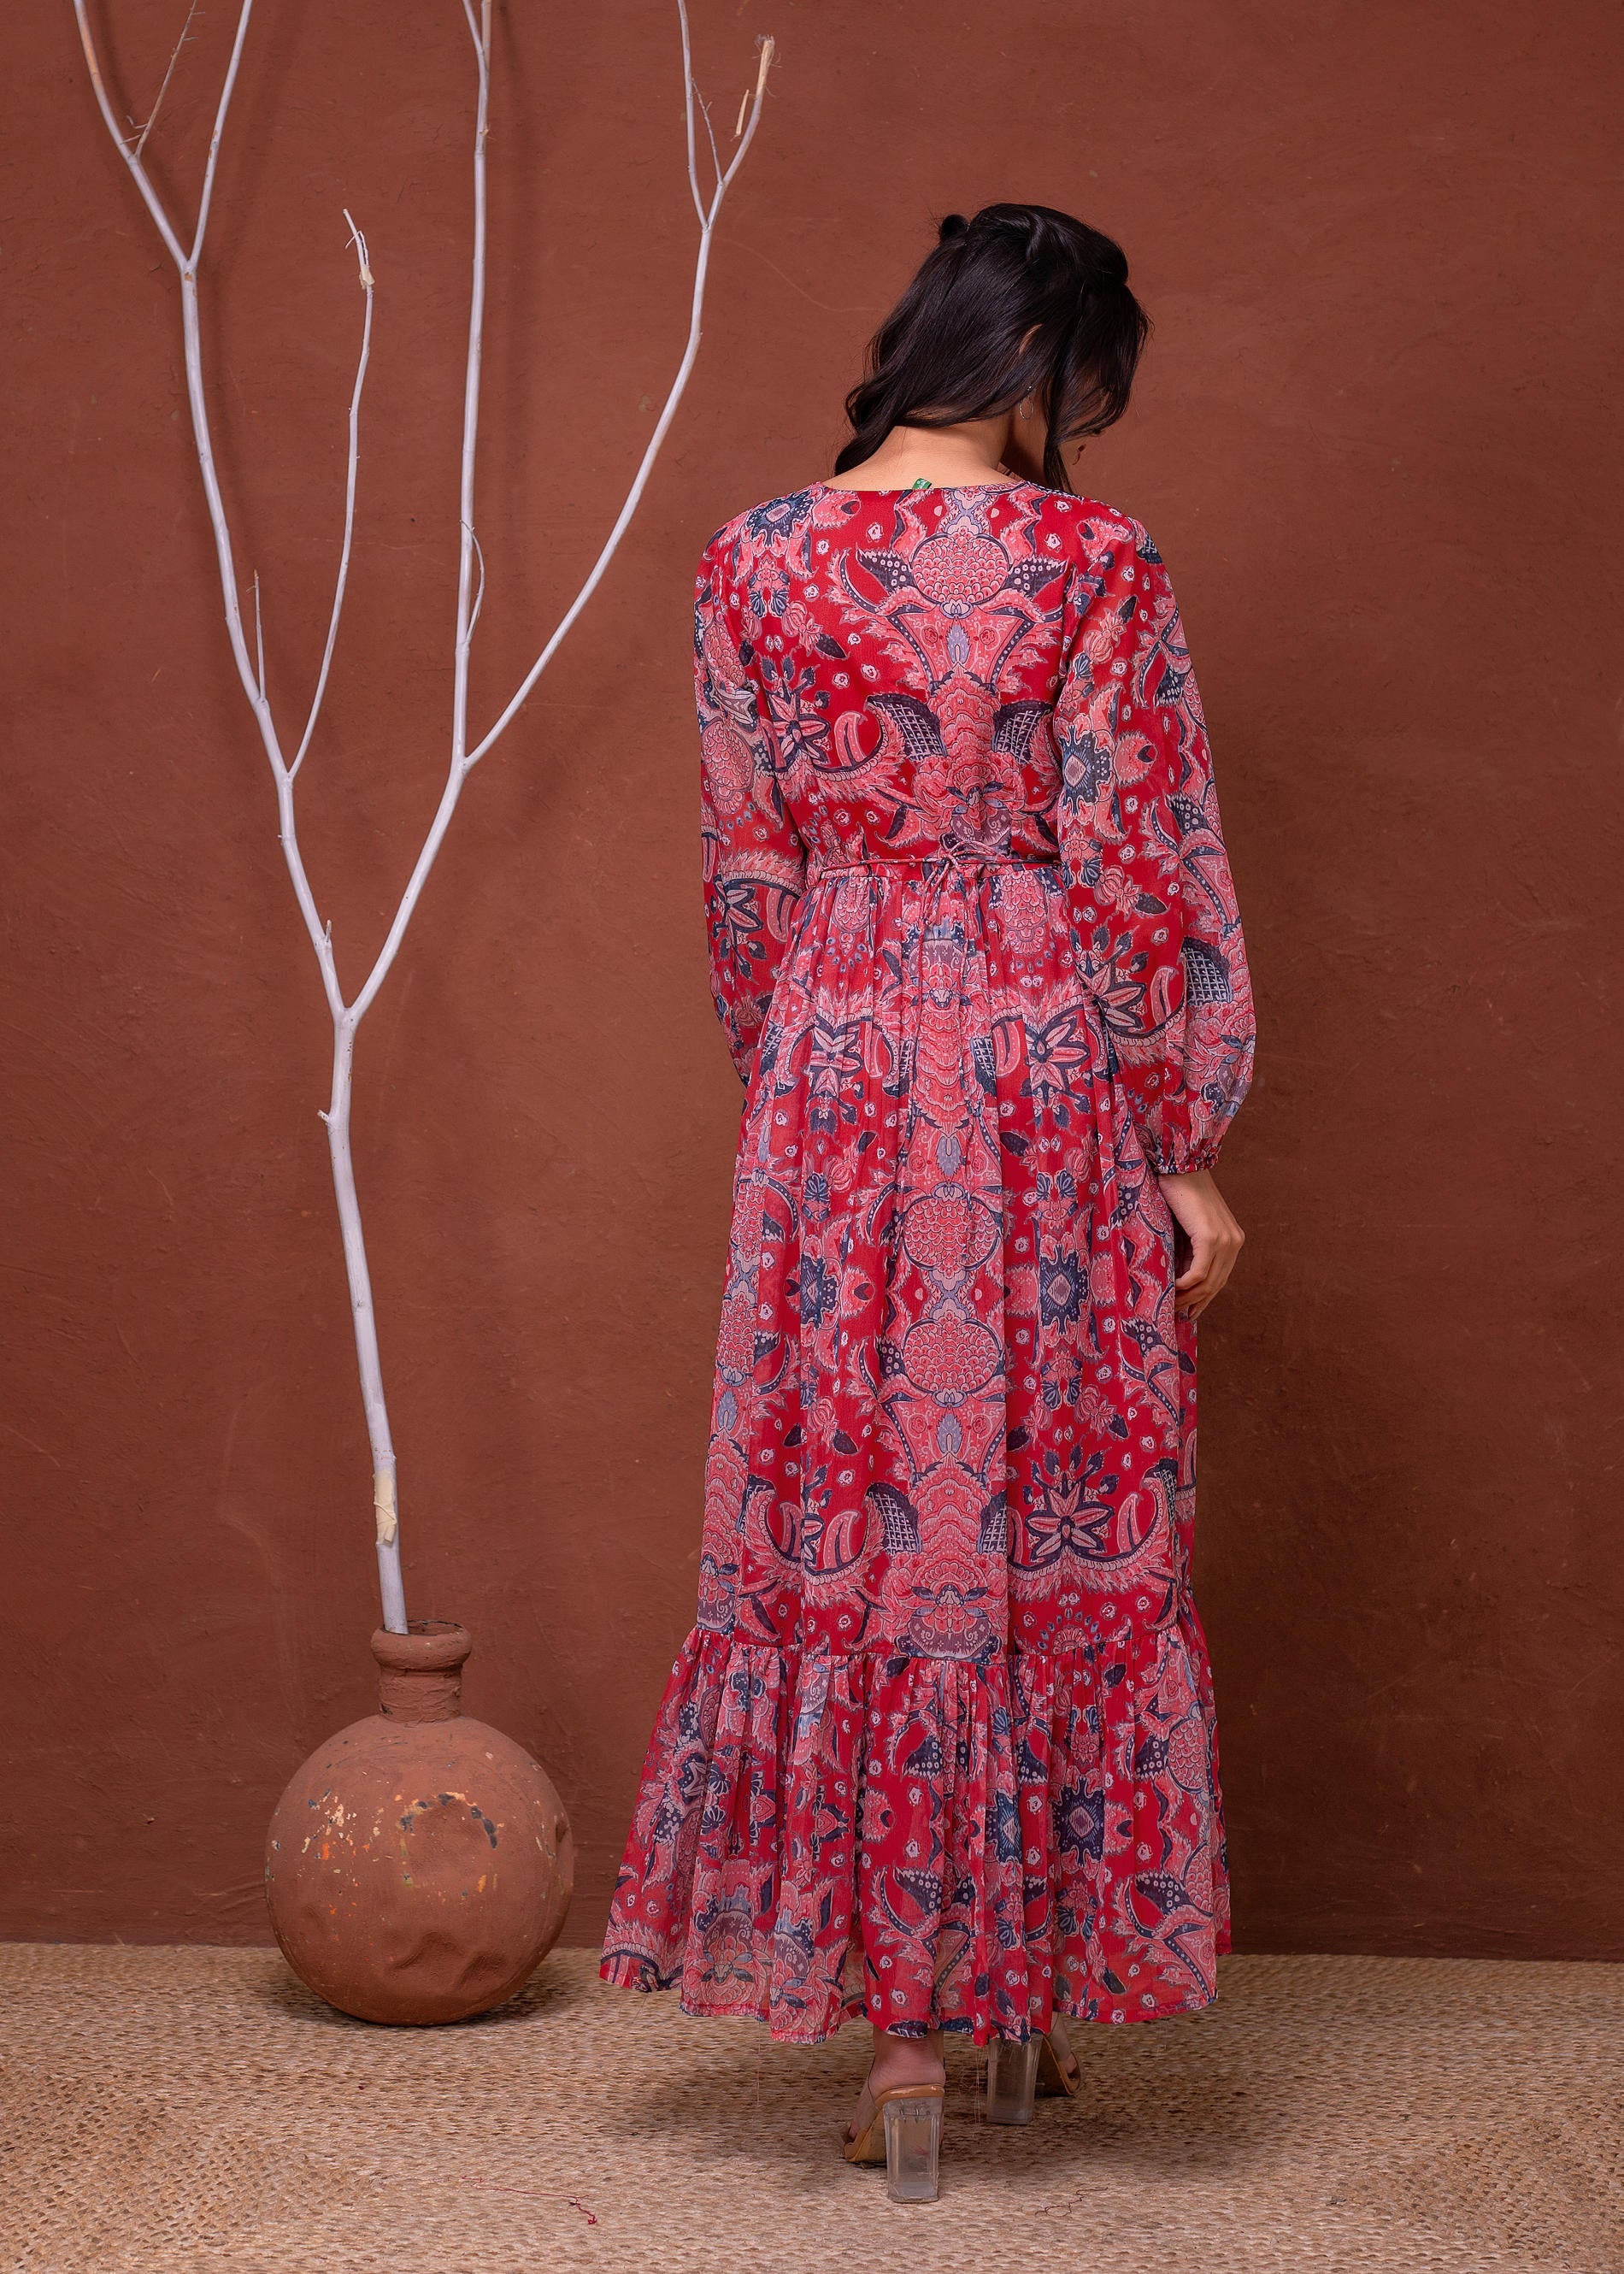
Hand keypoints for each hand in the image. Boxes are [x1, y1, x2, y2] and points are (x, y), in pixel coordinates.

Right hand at [1157, 1168, 1244, 1319]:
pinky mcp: (1210, 1237)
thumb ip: (1189, 1250)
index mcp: (1233, 1239)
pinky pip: (1198, 1273)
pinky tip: (1171, 1290)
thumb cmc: (1178, 1193)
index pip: (1221, 1278)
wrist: (1178, 1166)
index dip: (1205, 1299)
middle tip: (1176, 1314)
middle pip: (1216, 1284)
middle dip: (1196, 1303)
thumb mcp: (1187, 1227)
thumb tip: (1178, 1278)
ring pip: (1207, 1282)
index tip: (1190, 1312)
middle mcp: (1234, 1241)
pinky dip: (1184, 1285)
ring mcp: (1224, 1240)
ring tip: (1170, 1306)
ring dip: (1188, 1298)